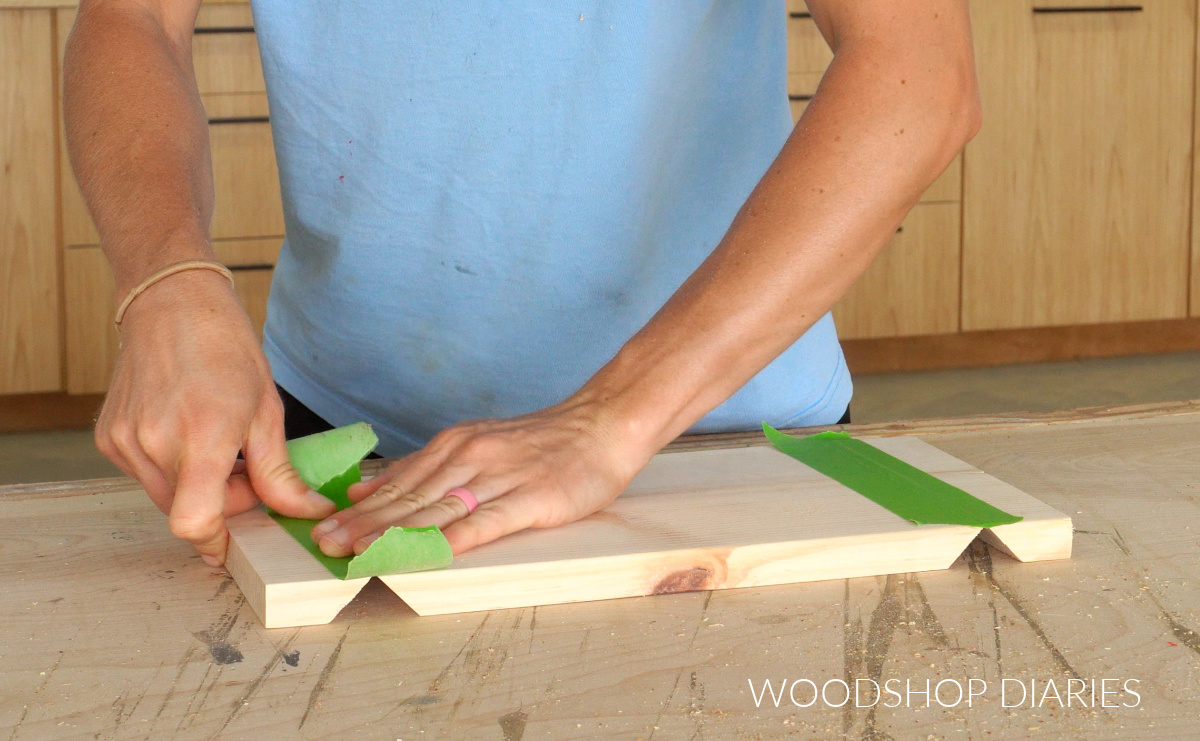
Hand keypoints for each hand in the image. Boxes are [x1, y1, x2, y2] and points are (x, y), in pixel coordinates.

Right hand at [95, 270, 335, 564]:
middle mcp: (154, 443)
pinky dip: (171, 468)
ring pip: (164, 496)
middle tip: (244, 471)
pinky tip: (187, 432)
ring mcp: (125, 441)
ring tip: (218, 446)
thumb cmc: (227, 350)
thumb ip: (280, 473)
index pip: (194, 522)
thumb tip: (307, 511)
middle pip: (184, 513)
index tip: (235, 545)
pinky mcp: (109, 436)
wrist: (173, 304)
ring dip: (195, 487)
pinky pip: (144, 474)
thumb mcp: (267, 412)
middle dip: (220, 504)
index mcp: (201, 437)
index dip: (216, 543)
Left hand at [310, 397, 649, 555]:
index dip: (359, 508)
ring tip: (357, 553)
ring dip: (393, 534)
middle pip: (408, 498)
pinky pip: (485, 522)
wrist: (602, 424)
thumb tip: (376, 487)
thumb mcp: (481, 443)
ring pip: (436, 510)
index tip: (321, 526)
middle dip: (361, 524)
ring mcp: (498, 478)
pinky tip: (428, 554)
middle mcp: (469, 457)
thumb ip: (433, 467)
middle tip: (323, 545)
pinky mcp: (530, 499)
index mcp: (456, 445)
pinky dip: (453, 539)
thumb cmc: (544, 442)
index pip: (399, 482)